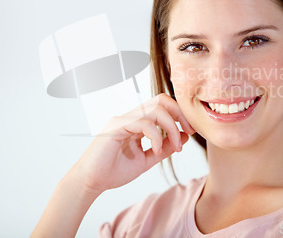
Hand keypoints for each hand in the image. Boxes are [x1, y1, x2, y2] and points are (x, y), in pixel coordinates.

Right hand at [69, 93, 195, 195]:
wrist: (91, 182)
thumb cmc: (114, 171)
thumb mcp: (147, 159)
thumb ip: (164, 148)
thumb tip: (184, 136)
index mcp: (137, 122)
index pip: (162, 105)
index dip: (179, 114)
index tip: (190, 131)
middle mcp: (130, 117)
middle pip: (161, 100)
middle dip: (179, 114)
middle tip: (189, 131)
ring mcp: (122, 120)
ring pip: (155, 110)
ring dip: (171, 128)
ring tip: (175, 147)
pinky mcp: (116, 127)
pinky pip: (143, 123)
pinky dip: (156, 137)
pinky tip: (156, 150)